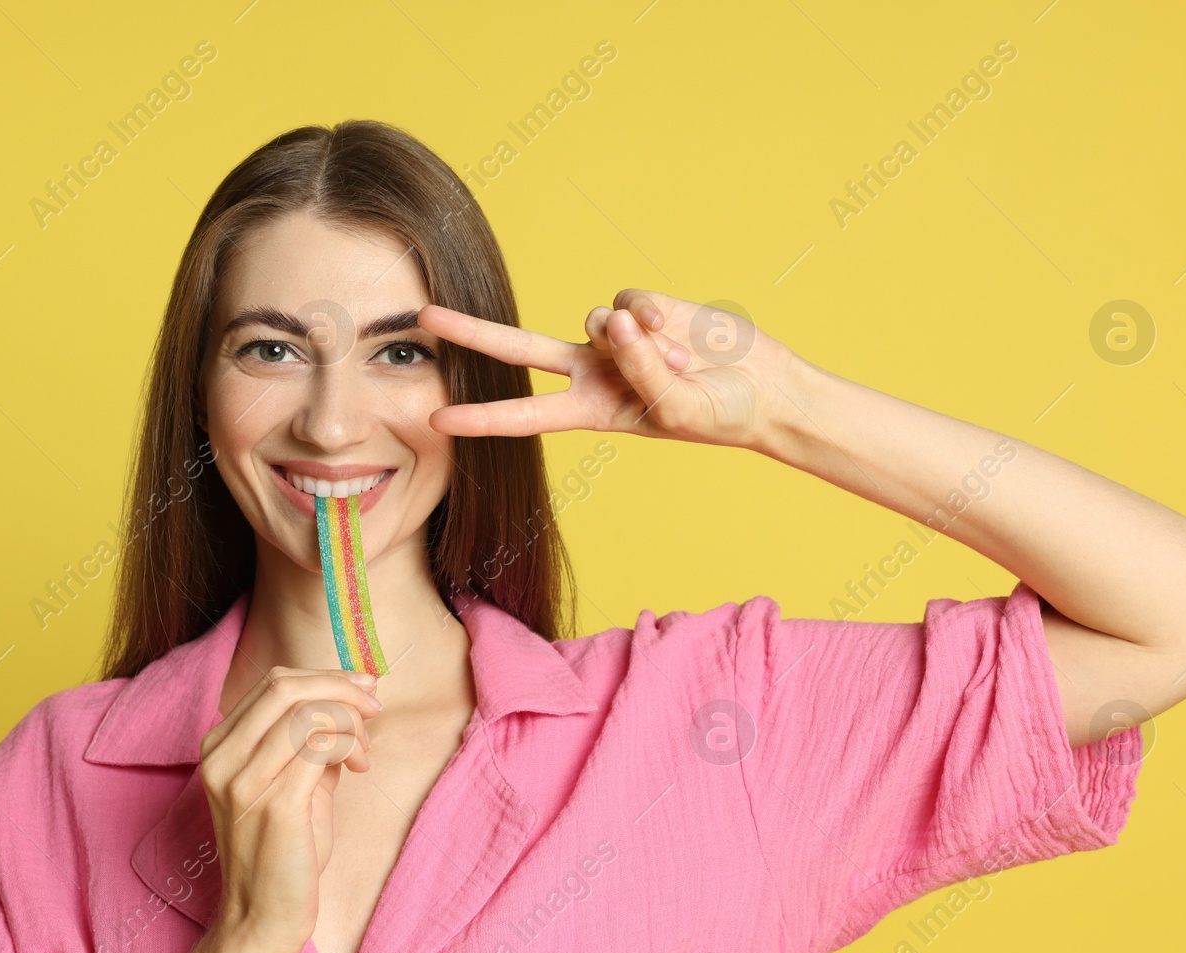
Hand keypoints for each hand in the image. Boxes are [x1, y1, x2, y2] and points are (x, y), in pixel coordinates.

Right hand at [197, 667, 379, 948]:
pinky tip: (359, 765)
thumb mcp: (295, 782)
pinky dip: (349, 744)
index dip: (325, 678)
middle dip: (341, 688)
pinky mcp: (275, 803)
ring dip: (350, 721)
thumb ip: (312, 741)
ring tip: (364, 752)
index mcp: (221, 746)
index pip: (273, 684)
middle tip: (374, 707)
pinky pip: (320, 745)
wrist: (264, 915)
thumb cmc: (284, 850)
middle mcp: (223, 758)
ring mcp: (243, 780)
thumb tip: (353, 697)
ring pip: (306, 712)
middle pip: (285, 687)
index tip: (363, 688)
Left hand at [418, 288, 802, 451]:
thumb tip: (615, 323)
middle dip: (472, 334)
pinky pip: (632, 300)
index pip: (525, 415)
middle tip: (423, 317)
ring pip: (598, 320)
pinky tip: (681, 333)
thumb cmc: (719, 415)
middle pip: (519, 349)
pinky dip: (657, 316)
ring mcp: (615, 338)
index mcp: (591, 411)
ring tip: (679, 360)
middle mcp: (592, 371)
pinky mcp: (642, 307)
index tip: (437, 419)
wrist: (762, 389)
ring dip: (641, 341)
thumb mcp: (677, 410)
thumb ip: (642, 369)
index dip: (481, 417)